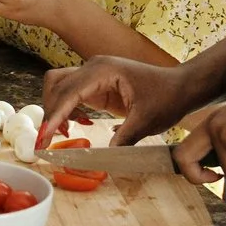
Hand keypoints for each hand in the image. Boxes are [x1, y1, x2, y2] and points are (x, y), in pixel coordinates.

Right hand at [40, 52, 193, 143]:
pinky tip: (75, 124)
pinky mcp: (98, 82)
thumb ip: (123, 138)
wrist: (181, 87)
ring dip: (55, 108)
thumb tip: (103, 158)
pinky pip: (72, 92)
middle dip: (49, 112)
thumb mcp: (146, 121)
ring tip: (61, 133)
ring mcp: (94, 73)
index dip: (54, 116)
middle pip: (57, 84)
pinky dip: (66, 108)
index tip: (44, 137)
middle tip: (46, 141)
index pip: (69, 92)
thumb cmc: (167, 98)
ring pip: (60, 86)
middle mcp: (94, 67)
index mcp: (104, 70)